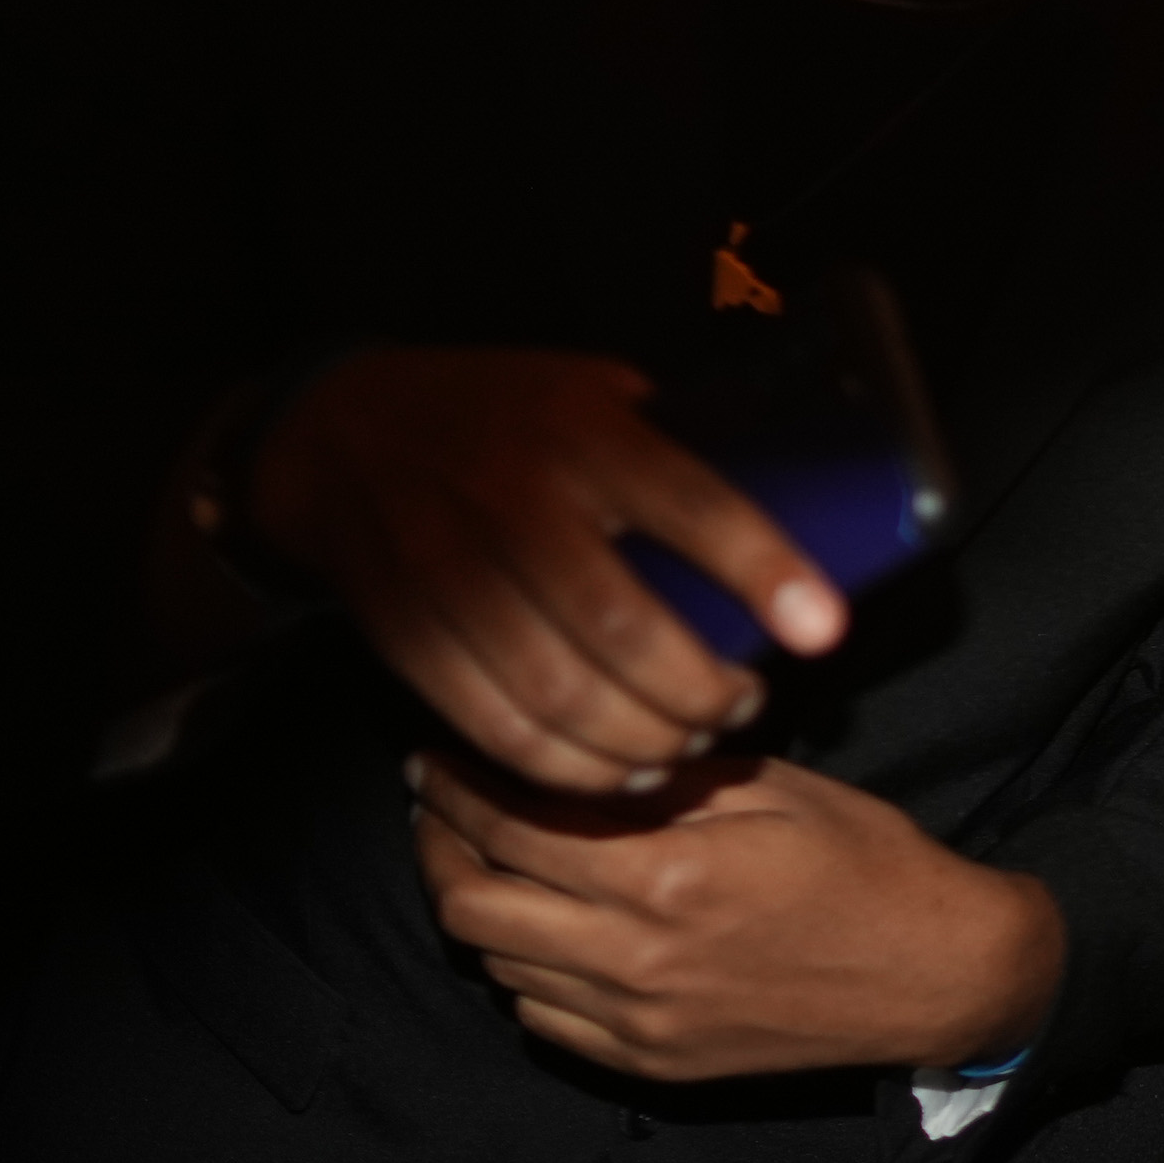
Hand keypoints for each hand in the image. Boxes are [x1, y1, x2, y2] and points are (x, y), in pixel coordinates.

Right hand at [249, 348, 845, 790]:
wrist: (339, 432)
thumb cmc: (506, 415)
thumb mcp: (595, 390)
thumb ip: (675, 443)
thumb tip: (792, 504)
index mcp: (585, 433)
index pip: (693, 504)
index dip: (763, 571)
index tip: (824, 631)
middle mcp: (515, 500)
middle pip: (624, 629)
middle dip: (700, 692)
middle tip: (742, 705)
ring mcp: (449, 570)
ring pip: (559, 693)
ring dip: (640, 743)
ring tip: (684, 747)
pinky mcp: (402, 634)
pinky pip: (492, 724)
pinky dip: (563, 767)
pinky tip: (613, 772)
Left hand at [409, 746, 1058, 1081]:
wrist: (937, 975)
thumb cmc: (870, 865)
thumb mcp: (779, 788)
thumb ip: (669, 776)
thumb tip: (583, 751)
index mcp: (667, 875)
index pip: (511, 827)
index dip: (455, 787)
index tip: (434, 760)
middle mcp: (636, 957)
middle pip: (470, 908)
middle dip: (437, 850)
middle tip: (440, 811)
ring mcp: (639, 1021)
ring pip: (498, 966)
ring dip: (481, 909)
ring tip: (490, 865)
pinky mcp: (651, 1063)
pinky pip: (541, 1020)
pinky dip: (525, 971)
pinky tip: (549, 932)